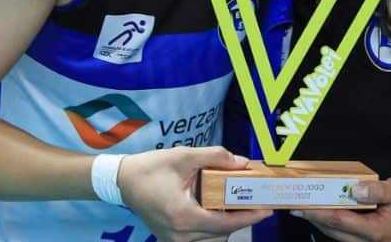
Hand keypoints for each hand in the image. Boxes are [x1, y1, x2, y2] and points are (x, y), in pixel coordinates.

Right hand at [118, 146, 271, 241]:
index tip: (267, 210)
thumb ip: (215, 157)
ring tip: (240, 205)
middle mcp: (180, 235)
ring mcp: (174, 240)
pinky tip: (219, 210)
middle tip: (257, 203)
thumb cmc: (150, 168)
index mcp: (184, 216)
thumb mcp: (184, 156)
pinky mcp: (171, 239)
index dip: (249, 217)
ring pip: (212, 239)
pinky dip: (214, 227)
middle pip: (222, 234)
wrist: (122, 181)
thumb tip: (242, 162)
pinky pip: (201, 238)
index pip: (226, 223)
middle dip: (241, 220)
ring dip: (227, 225)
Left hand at [294, 176, 390, 241]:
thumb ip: (378, 190)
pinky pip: (347, 233)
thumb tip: (354, 189)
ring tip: (305, 208)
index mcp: (376, 230)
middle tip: (296, 205)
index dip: (318, 212)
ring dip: (322, 221)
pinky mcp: (371, 239)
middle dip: (314, 218)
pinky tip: (326, 211)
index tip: (302, 205)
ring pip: (338, 234)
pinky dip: (334, 222)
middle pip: (334, 231)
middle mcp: (370, 240)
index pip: (340, 221)